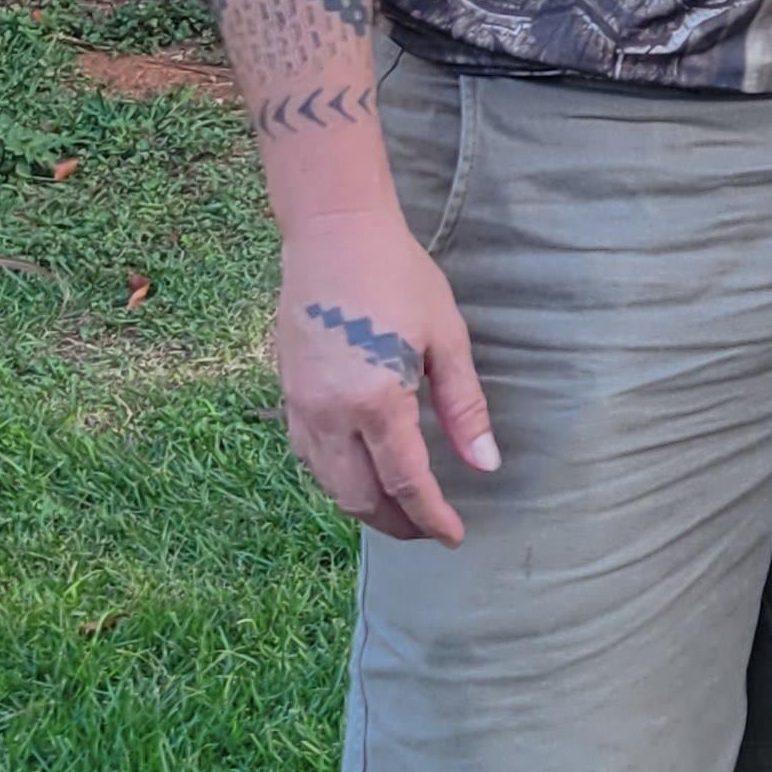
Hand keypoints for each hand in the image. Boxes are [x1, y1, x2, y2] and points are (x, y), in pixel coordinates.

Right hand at [273, 206, 498, 542]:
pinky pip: (308, 457)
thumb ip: (464, 408)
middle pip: (361, 498)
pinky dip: (336, 479)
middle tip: (429, 530)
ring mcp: (300, 407)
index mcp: (376, 402)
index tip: (455, 537)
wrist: (333, 234)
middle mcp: (330, 414)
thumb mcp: (447, 339)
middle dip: (397, 524)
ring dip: (364, 506)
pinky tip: (360, 474)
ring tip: (400, 510)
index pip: (407, 484)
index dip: (433, 518)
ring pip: (329, 484)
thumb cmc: (399, 277)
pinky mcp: (286, 395)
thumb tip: (485, 465)